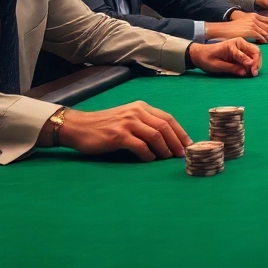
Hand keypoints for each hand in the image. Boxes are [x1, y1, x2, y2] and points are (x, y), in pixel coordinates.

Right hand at [53, 102, 190, 161]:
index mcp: (141, 107)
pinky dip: (148, 155)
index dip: (180, 132)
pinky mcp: (118, 136)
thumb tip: (167, 139)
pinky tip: (150, 160)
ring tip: (168, 158)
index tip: (188, 144)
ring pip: (156, 136)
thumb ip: (144, 123)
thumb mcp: (127, 118)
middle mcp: (136, 112)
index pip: (168, 118)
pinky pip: (140, 146)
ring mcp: (127, 123)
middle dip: (177, 141)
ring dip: (165, 149)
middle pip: (165, 127)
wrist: (79, 127)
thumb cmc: (104, 126)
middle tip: (182, 154)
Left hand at [190, 37, 261, 76]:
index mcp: (232, 45)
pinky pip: (251, 55)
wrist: (201, 54)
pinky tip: (249, 70)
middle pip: (255, 51)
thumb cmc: (207, 59)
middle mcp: (239, 43)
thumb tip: (245, 71)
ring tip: (252, 73)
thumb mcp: (218, 65)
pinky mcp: (241, 50)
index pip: (246, 54)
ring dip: (256, 63)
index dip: (252, 64)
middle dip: (257, 63)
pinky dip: (253, 63)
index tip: (252, 73)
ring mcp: (241, 46)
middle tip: (254, 74)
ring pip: (255, 53)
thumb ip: (232, 68)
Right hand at [206, 11, 267, 42]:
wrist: (222, 29)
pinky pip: (262, 36)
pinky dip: (265, 40)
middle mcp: (255, 18)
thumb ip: (254, 25)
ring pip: (267, 32)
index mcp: (254, 15)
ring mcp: (253, 24)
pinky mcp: (250, 31)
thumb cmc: (232, 29)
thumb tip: (263, 34)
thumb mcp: (245, 23)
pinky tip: (266, 44)